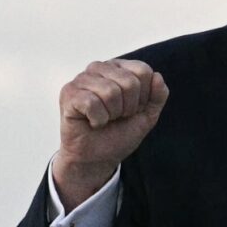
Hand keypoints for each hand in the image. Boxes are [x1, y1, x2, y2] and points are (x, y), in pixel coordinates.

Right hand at [53, 59, 168, 210]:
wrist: (98, 158)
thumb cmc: (120, 133)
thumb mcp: (147, 115)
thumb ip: (158, 95)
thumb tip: (157, 76)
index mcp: (119, 68)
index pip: (143, 71)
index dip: (143, 97)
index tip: (133, 109)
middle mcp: (99, 68)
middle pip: (129, 82)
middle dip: (128, 108)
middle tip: (116, 117)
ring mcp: (81, 79)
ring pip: (110, 92)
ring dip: (112, 114)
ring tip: (104, 119)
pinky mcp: (68, 93)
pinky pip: (92, 103)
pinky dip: (98, 119)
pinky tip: (92, 122)